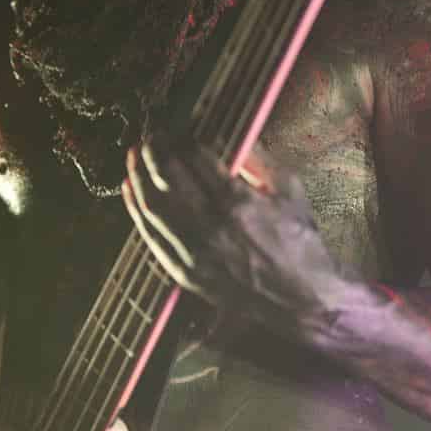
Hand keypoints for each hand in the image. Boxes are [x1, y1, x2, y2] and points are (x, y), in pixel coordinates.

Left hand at [121, 135, 343, 339]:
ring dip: (139, 176)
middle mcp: (211, 226)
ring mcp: (195, 251)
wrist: (299, 302)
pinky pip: (152, 236)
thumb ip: (260, 161)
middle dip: (154, 152)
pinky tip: (130, 190)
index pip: (197, 159)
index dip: (182, 139)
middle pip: (169, 178)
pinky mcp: (185, 271)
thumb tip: (236, 136)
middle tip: (150, 136)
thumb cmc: (299, 246)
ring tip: (134, 156)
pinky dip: (136, 210)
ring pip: (153, 205)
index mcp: (238, 202)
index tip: (177, 129)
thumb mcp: (290, 194)